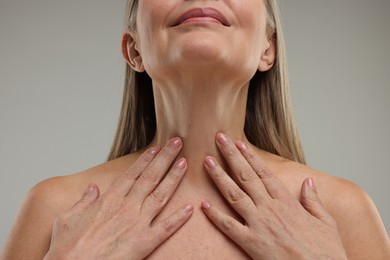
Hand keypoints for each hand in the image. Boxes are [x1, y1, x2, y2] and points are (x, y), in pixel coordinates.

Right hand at [44, 138, 192, 259]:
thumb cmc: (66, 248)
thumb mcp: (67, 218)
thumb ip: (83, 200)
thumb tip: (92, 188)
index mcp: (109, 200)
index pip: (132, 173)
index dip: (146, 159)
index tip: (156, 148)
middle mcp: (126, 207)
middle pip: (150, 177)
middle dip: (165, 158)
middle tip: (177, 142)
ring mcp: (137, 224)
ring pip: (160, 195)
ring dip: (174, 177)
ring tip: (184, 162)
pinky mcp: (144, 243)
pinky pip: (166, 228)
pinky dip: (179, 218)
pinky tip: (190, 208)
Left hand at [201, 133, 346, 259]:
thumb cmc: (325, 252)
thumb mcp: (326, 222)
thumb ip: (313, 200)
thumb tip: (308, 182)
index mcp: (287, 202)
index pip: (264, 172)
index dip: (250, 156)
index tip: (239, 143)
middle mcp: (270, 209)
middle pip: (246, 176)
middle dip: (231, 155)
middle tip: (218, 138)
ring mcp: (259, 225)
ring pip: (234, 195)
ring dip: (219, 177)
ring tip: (207, 161)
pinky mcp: (251, 243)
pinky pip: (229, 227)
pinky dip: (215, 216)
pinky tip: (203, 205)